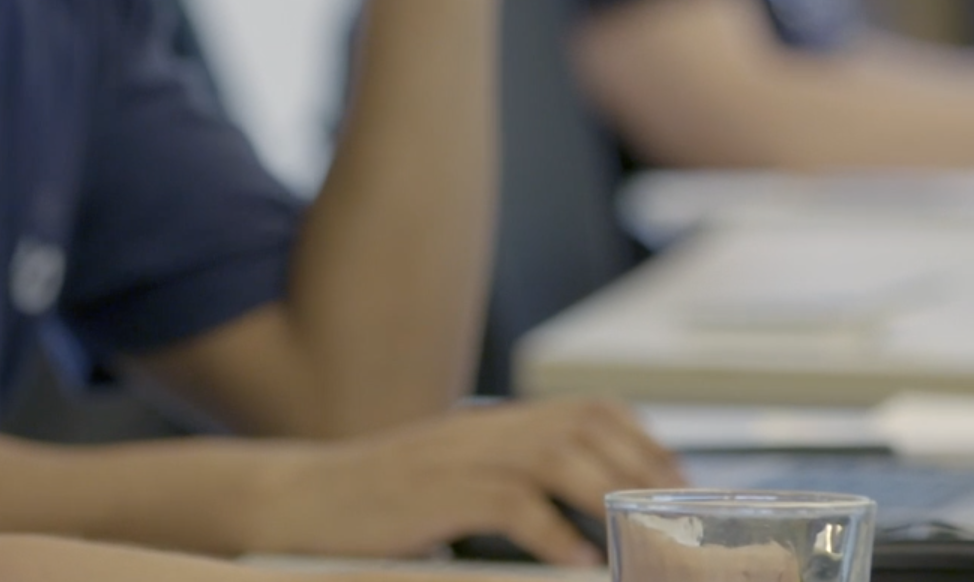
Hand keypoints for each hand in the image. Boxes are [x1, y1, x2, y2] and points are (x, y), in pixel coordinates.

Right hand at [243, 398, 683, 565]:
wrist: (296, 501)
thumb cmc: (377, 503)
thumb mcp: (452, 478)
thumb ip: (510, 481)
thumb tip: (578, 515)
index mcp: (494, 422)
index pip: (588, 410)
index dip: (643, 440)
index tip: (677, 481)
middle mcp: (484, 428)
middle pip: (585, 426)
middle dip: (641, 468)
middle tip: (674, 515)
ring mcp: (459, 457)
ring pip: (557, 456)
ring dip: (609, 495)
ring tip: (639, 536)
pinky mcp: (436, 492)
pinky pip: (511, 504)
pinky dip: (553, 534)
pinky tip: (577, 563)